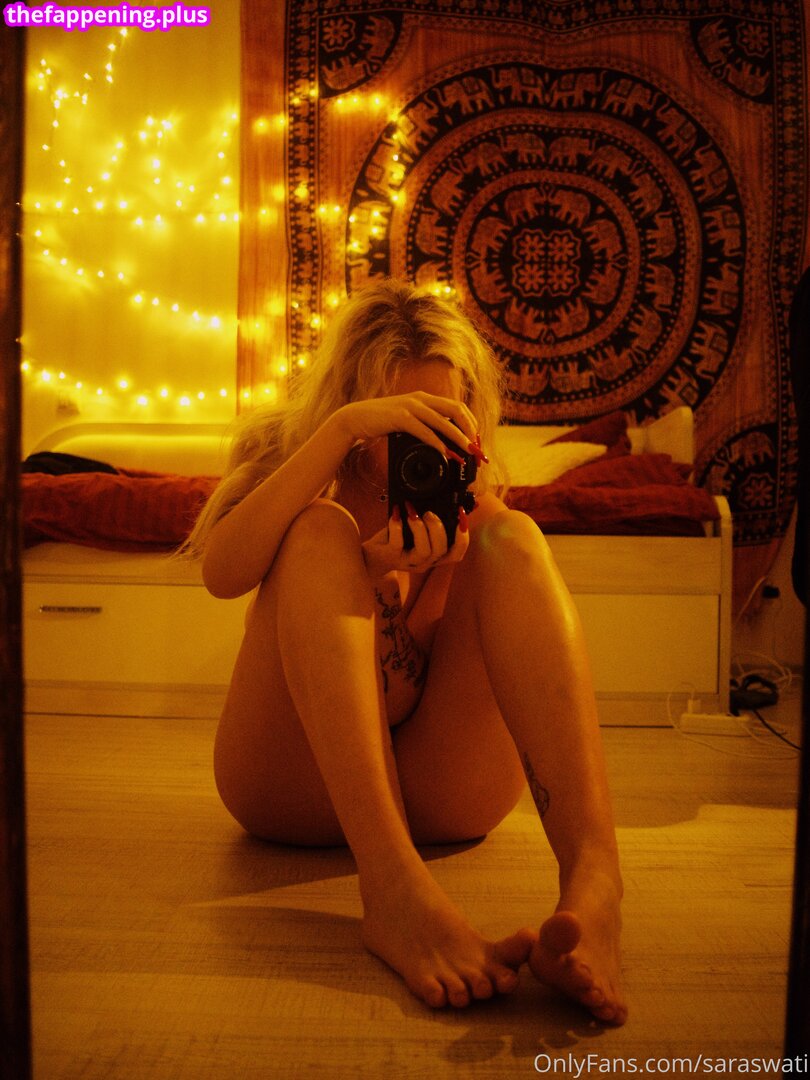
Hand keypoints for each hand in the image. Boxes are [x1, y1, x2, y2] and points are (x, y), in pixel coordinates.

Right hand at [335, 391, 479, 456]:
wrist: (357, 417)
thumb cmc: (383, 421)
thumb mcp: (408, 419)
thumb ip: (425, 425)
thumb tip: (445, 442)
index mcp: (426, 398)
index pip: (457, 407)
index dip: (471, 423)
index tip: (476, 440)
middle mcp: (421, 399)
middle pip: (456, 410)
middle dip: (470, 430)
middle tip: (476, 447)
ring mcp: (411, 407)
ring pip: (443, 421)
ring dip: (458, 437)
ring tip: (467, 451)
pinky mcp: (400, 417)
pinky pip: (424, 430)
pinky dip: (437, 443)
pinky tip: (444, 453)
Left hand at [361, 503, 469, 580]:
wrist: (370, 555)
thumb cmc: (396, 539)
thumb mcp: (415, 530)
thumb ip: (431, 520)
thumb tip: (452, 501)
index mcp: (433, 556)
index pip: (456, 554)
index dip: (463, 537)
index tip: (461, 516)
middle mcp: (424, 562)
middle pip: (441, 551)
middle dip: (439, 528)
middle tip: (430, 513)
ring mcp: (407, 562)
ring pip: (424, 551)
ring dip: (421, 528)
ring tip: (413, 512)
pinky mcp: (390, 557)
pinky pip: (397, 544)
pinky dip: (398, 525)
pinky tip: (396, 512)